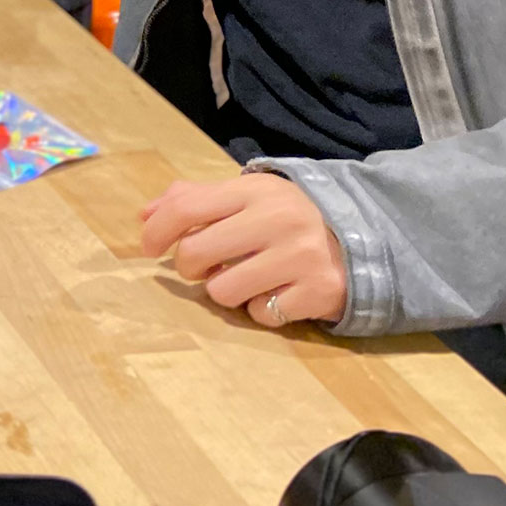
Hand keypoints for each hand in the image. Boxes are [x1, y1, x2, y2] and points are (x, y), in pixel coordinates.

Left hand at [141, 174, 348, 327]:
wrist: (361, 239)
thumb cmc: (285, 219)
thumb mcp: (245, 197)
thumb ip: (194, 200)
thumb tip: (144, 216)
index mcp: (253, 191)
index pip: (185, 207)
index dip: (157, 232)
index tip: (149, 248)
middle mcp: (278, 219)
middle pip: (195, 252)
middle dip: (190, 266)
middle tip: (205, 266)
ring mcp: (301, 256)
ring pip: (223, 290)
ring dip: (226, 290)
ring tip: (246, 278)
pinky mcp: (318, 291)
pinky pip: (260, 314)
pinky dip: (261, 309)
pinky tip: (277, 292)